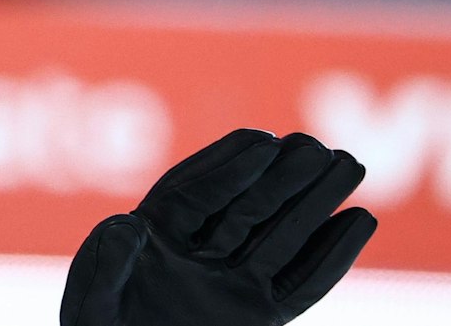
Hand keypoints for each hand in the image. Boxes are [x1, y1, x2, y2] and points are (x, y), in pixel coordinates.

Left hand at [61, 129, 376, 325]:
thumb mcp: (91, 301)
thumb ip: (104, 264)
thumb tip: (124, 224)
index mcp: (155, 235)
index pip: (197, 192)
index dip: (228, 167)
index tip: (264, 142)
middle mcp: (198, 253)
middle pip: (248, 206)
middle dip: (283, 176)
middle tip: (320, 146)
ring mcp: (231, 285)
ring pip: (282, 235)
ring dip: (316, 202)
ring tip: (350, 164)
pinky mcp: (258, 316)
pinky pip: (300, 283)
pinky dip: (330, 255)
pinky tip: (359, 221)